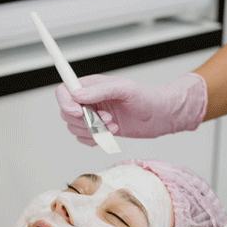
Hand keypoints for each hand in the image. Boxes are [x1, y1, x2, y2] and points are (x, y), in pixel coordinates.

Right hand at [54, 73, 206, 145]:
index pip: (64, 91)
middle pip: (67, 113)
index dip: (66, 103)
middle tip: (107, 119)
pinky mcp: (99, 130)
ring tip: (113, 126)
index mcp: (91, 85)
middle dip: (85, 121)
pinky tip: (110, 135)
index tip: (79, 112)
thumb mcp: (125, 89)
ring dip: (93, 131)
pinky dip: (94, 140)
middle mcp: (89, 100)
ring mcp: (93, 116)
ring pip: (74, 128)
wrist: (162, 116)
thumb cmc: (148, 98)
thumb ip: (100, 91)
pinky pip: (84, 139)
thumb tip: (77, 95)